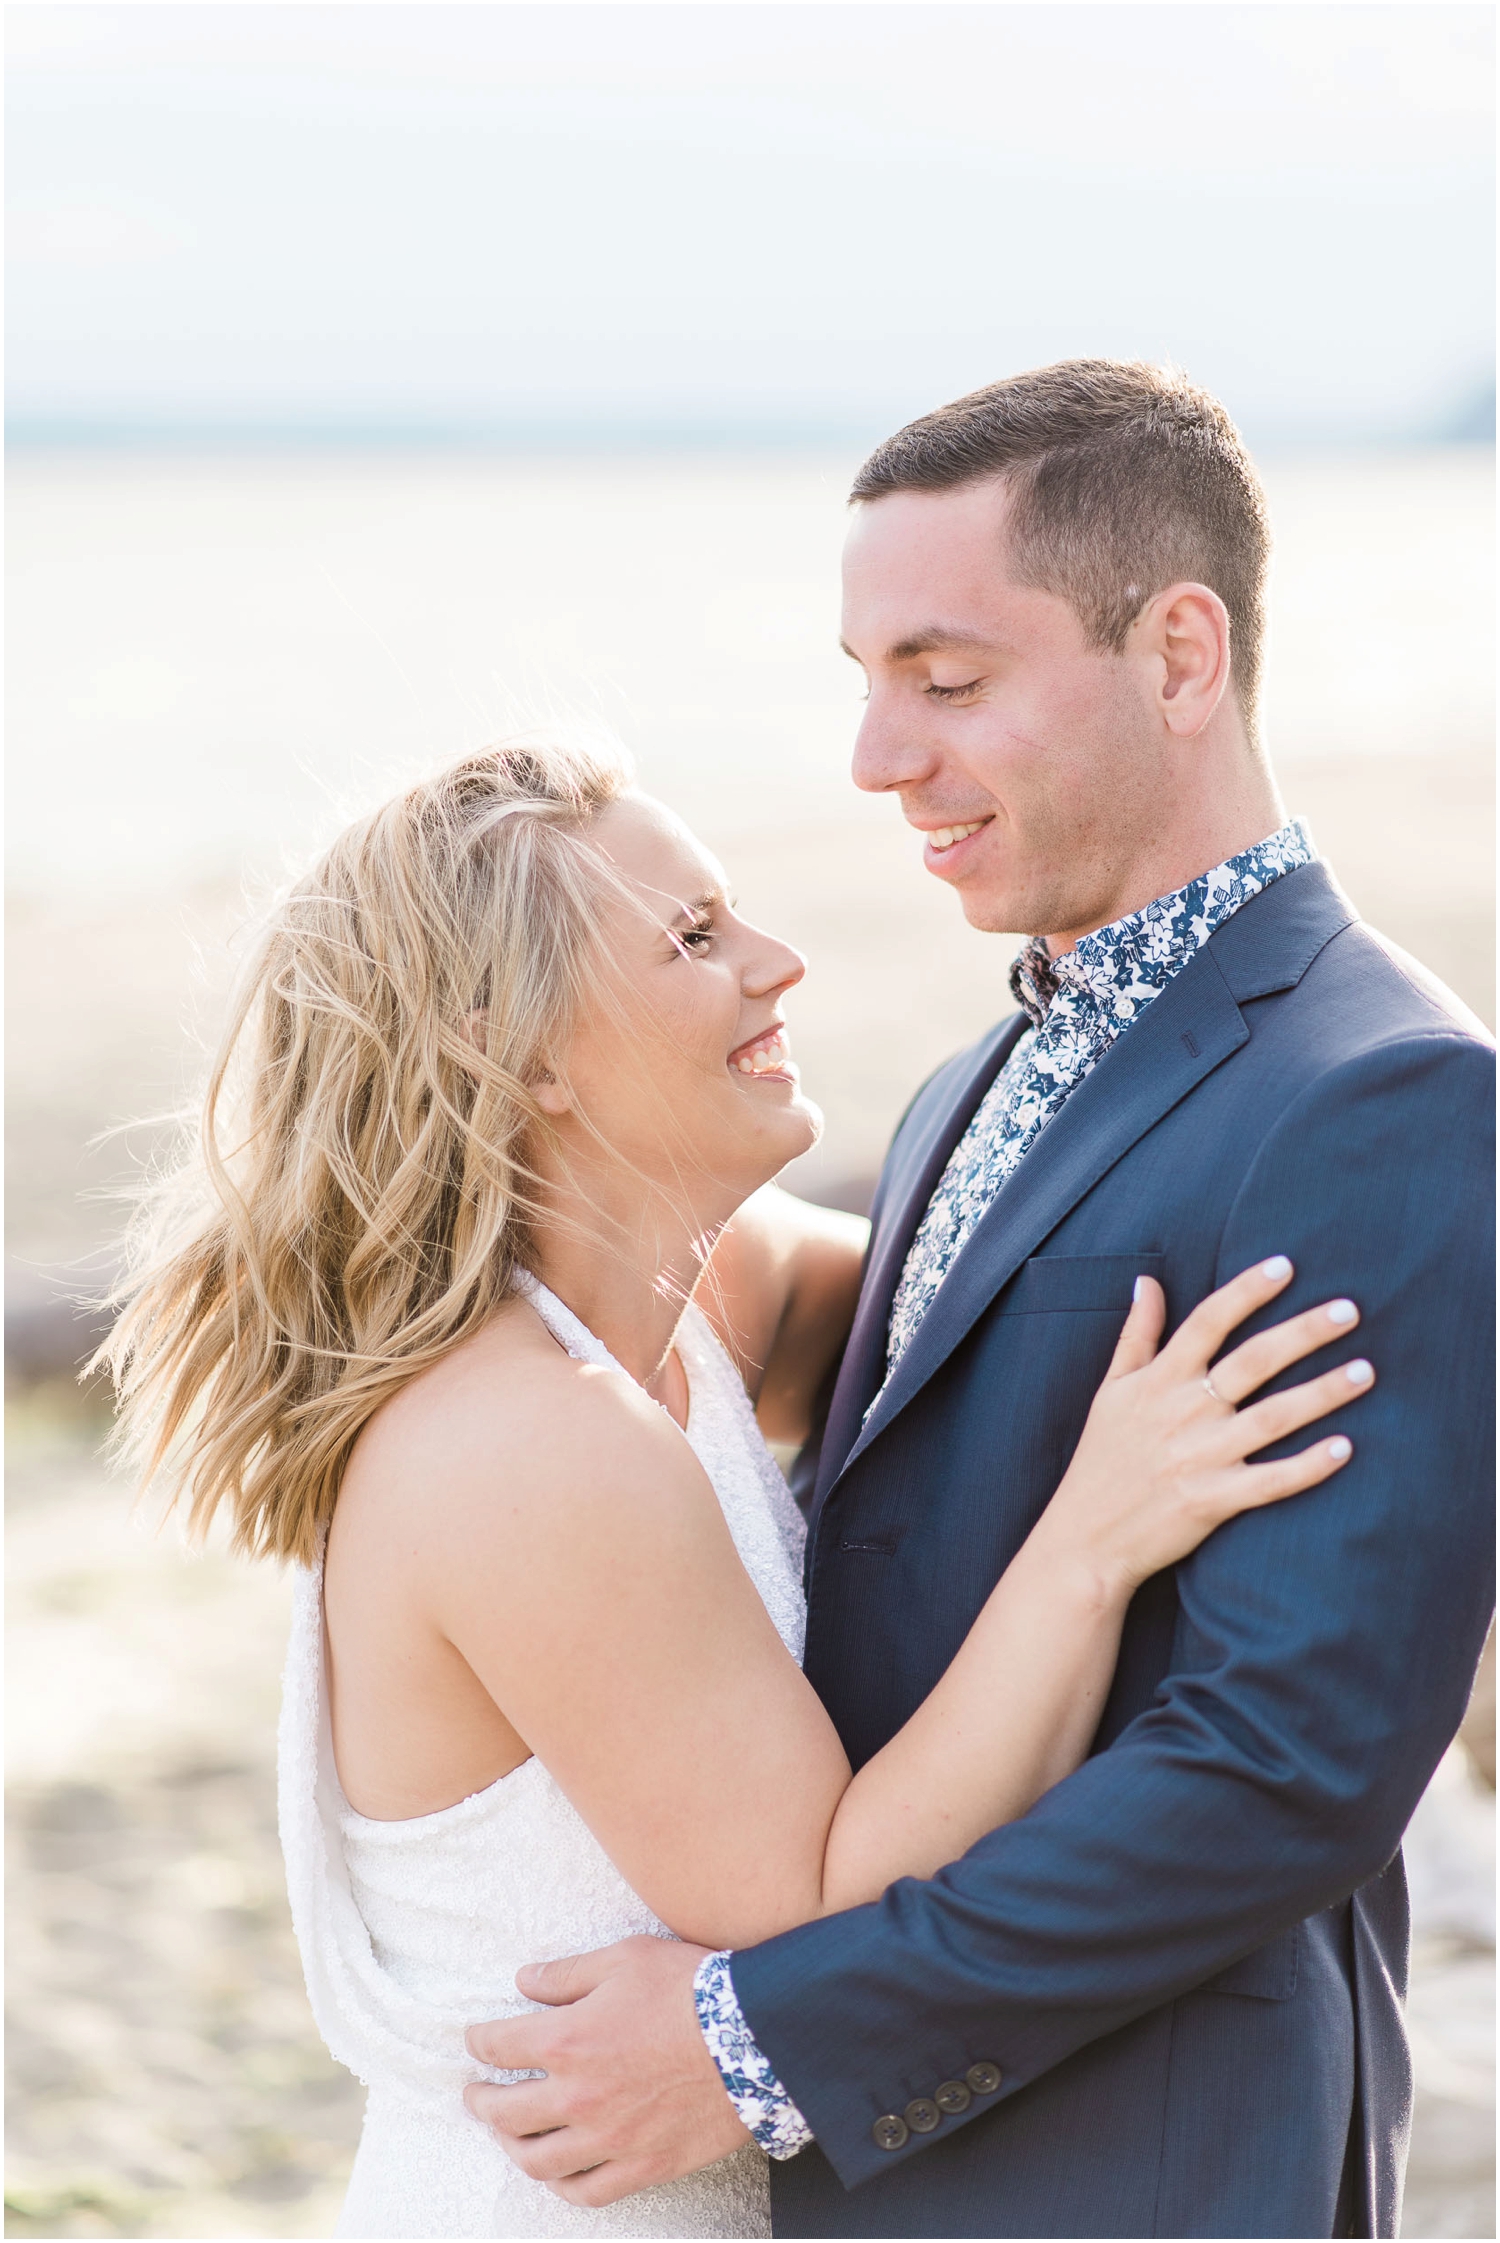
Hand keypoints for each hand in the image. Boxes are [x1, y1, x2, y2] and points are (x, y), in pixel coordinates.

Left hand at [464, 1934, 751, 2206]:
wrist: (755, 2037)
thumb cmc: (689, 1989)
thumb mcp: (624, 1958)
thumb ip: (567, 1974)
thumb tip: (524, 1980)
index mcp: (567, 2040)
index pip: (498, 2046)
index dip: (478, 2042)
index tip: (475, 2040)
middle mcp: (578, 2096)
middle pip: (505, 2112)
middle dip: (482, 2100)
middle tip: (476, 2094)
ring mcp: (609, 2138)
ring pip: (537, 2160)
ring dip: (511, 2147)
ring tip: (506, 2135)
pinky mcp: (642, 2165)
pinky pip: (587, 2191)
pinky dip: (562, 2185)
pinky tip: (557, 2172)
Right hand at [1037, 1256, 1373, 1598]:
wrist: (1085, 1539)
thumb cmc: (1100, 1460)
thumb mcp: (1110, 1390)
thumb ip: (1135, 1335)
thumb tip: (1147, 1281)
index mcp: (1158, 1380)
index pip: (1208, 1322)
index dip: (1246, 1291)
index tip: (1285, 1266)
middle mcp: (1183, 1412)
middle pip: (1254, 1361)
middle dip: (1304, 1332)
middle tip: (1350, 1309)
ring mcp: (1201, 1457)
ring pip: (1273, 1417)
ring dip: (1322, 1393)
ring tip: (1366, 1372)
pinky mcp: (1213, 1501)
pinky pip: (1271, 1481)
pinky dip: (1308, 1467)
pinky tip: (1346, 1448)